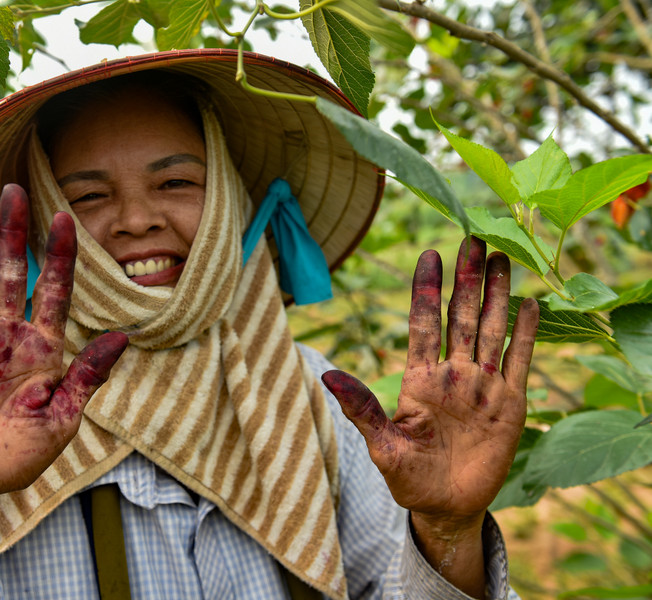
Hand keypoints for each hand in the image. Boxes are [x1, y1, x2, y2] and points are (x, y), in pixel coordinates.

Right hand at [0, 184, 127, 506]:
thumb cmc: (22, 454)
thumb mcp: (64, 417)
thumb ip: (87, 375)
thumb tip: (123, 336)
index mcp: (44, 347)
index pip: (56, 290)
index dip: (61, 255)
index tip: (66, 217)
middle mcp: (9, 334)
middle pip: (12, 271)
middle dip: (14, 232)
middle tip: (15, 189)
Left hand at [323, 237, 538, 526]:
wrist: (446, 507)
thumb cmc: (409, 478)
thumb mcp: (382, 445)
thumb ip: (361, 408)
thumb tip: (327, 375)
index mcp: (420, 379)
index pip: (423, 323)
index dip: (426, 290)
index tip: (429, 254)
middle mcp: (453, 374)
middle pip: (461, 316)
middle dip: (466, 279)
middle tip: (472, 238)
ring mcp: (483, 386)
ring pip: (491, 329)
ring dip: (496, 295)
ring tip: (501, 259)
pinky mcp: (509, 404)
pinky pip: (519, 361)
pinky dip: (526, 333)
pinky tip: (531, 304)